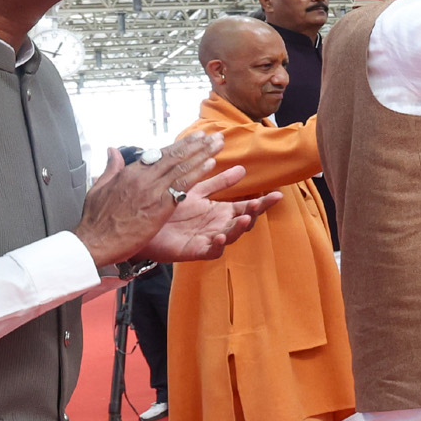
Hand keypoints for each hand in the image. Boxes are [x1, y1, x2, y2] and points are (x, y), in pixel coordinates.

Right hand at [73, 134, 227, 267]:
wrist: (95, 242)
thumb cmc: (96, 220)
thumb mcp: (98, 188)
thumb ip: (111, 168)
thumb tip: (112, 151)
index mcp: (129, 173)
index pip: (159, 154)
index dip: (179, 145)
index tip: (194, 137)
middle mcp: (142, 178)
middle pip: (174, 156)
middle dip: (196, 144)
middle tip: (213, 135)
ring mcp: (152, 190)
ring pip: (182, 167)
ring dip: (202, 153)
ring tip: (217, 143)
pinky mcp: (160, 206)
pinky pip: (183, 185)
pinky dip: (197, 172)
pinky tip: (210, 164)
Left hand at [134, 166, 283, 263]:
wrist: (142, 223)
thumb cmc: (169, 208)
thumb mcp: (196, 190)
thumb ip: (219, 182)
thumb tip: (242, 169)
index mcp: (221, 211)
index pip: (247, 206)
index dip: (263, 202)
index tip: (277, 194)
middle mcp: (219, 225)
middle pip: (244, 221)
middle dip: (255, 213)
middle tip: (260, 203)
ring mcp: (209, 239)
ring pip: (232, 236)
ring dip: (239, 227)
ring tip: (245, 217)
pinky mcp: (195, 250)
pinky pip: (211, 250)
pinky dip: (218, 245)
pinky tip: (220, 236)